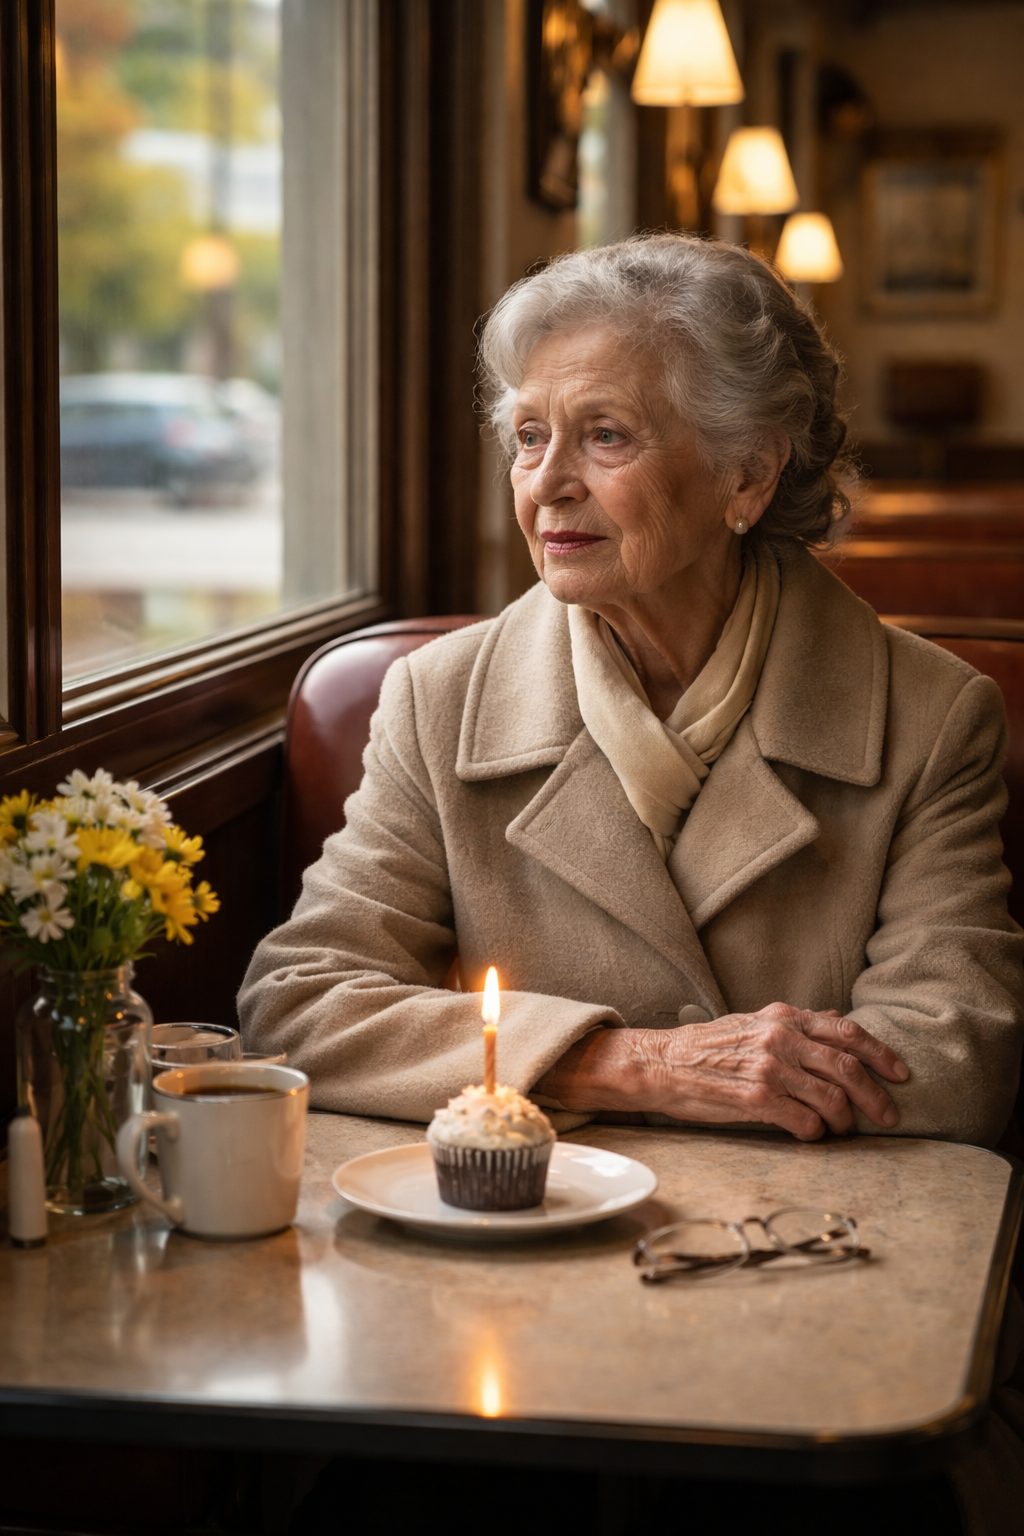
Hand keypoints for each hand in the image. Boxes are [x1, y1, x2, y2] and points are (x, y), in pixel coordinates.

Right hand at [642, 1003, 908, 1140]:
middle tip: (889, 1116)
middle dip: (875, 1096)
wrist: (662, 1064)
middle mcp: (781, 1039)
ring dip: (845, 1121)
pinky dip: (816, 1133)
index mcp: (784, 1017)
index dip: (881, 1053)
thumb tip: (835, 1017)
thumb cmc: (709, 1047)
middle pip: (848, 1068)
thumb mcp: (755, 1022)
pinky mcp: (756, 1100)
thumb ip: (796, 1023)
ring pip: (832, 1099)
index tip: (900, 1074)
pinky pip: (805, 1122)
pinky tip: (811, 1135)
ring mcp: (769, 1069)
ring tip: (841, 1130)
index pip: (846, 1031)